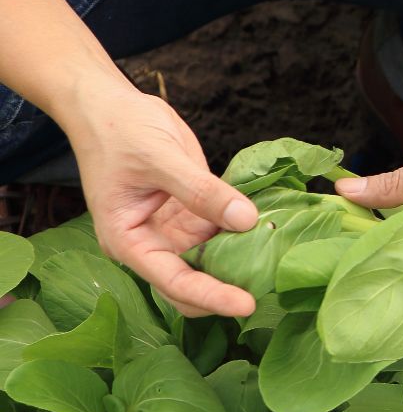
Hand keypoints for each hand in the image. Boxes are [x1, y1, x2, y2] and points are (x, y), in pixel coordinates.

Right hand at [66, 85, 258, 316]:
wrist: (110, 106)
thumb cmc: (119, 131)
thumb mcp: (161, 159)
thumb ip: (202, 191)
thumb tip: (247, 220)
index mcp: (130, 242)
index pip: (173, 282)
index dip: (211, 296)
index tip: (247, 305)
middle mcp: (153, 243)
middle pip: (194, 280)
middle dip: (228, 288)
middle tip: (272, 288)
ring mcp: (175, 229)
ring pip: (213, 258)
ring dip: (242, 261)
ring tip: (282, 264)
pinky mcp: (193, 212)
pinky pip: (222, 229)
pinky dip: (246, 231)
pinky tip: (275, 231)